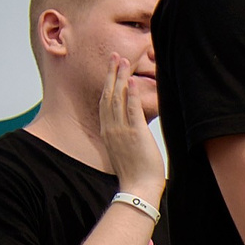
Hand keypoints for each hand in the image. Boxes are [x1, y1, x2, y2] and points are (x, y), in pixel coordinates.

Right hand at [98, 57, 162, 193]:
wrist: (139, 188)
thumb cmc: (135, 173)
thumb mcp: (124, 151)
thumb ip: (124, 138)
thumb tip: (130, 133)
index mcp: (108, 132)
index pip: (105, 103)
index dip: (107, 84)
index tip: (111, 70)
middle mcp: (111, 128)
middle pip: (109, 95)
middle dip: (111, 74)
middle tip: (115, 56)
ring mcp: (121, 130)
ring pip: (118, 98)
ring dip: (120, 77)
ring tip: (123, 61)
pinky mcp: (135, 134)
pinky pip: (131, 110)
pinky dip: (131, 94)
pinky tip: (132, 80)